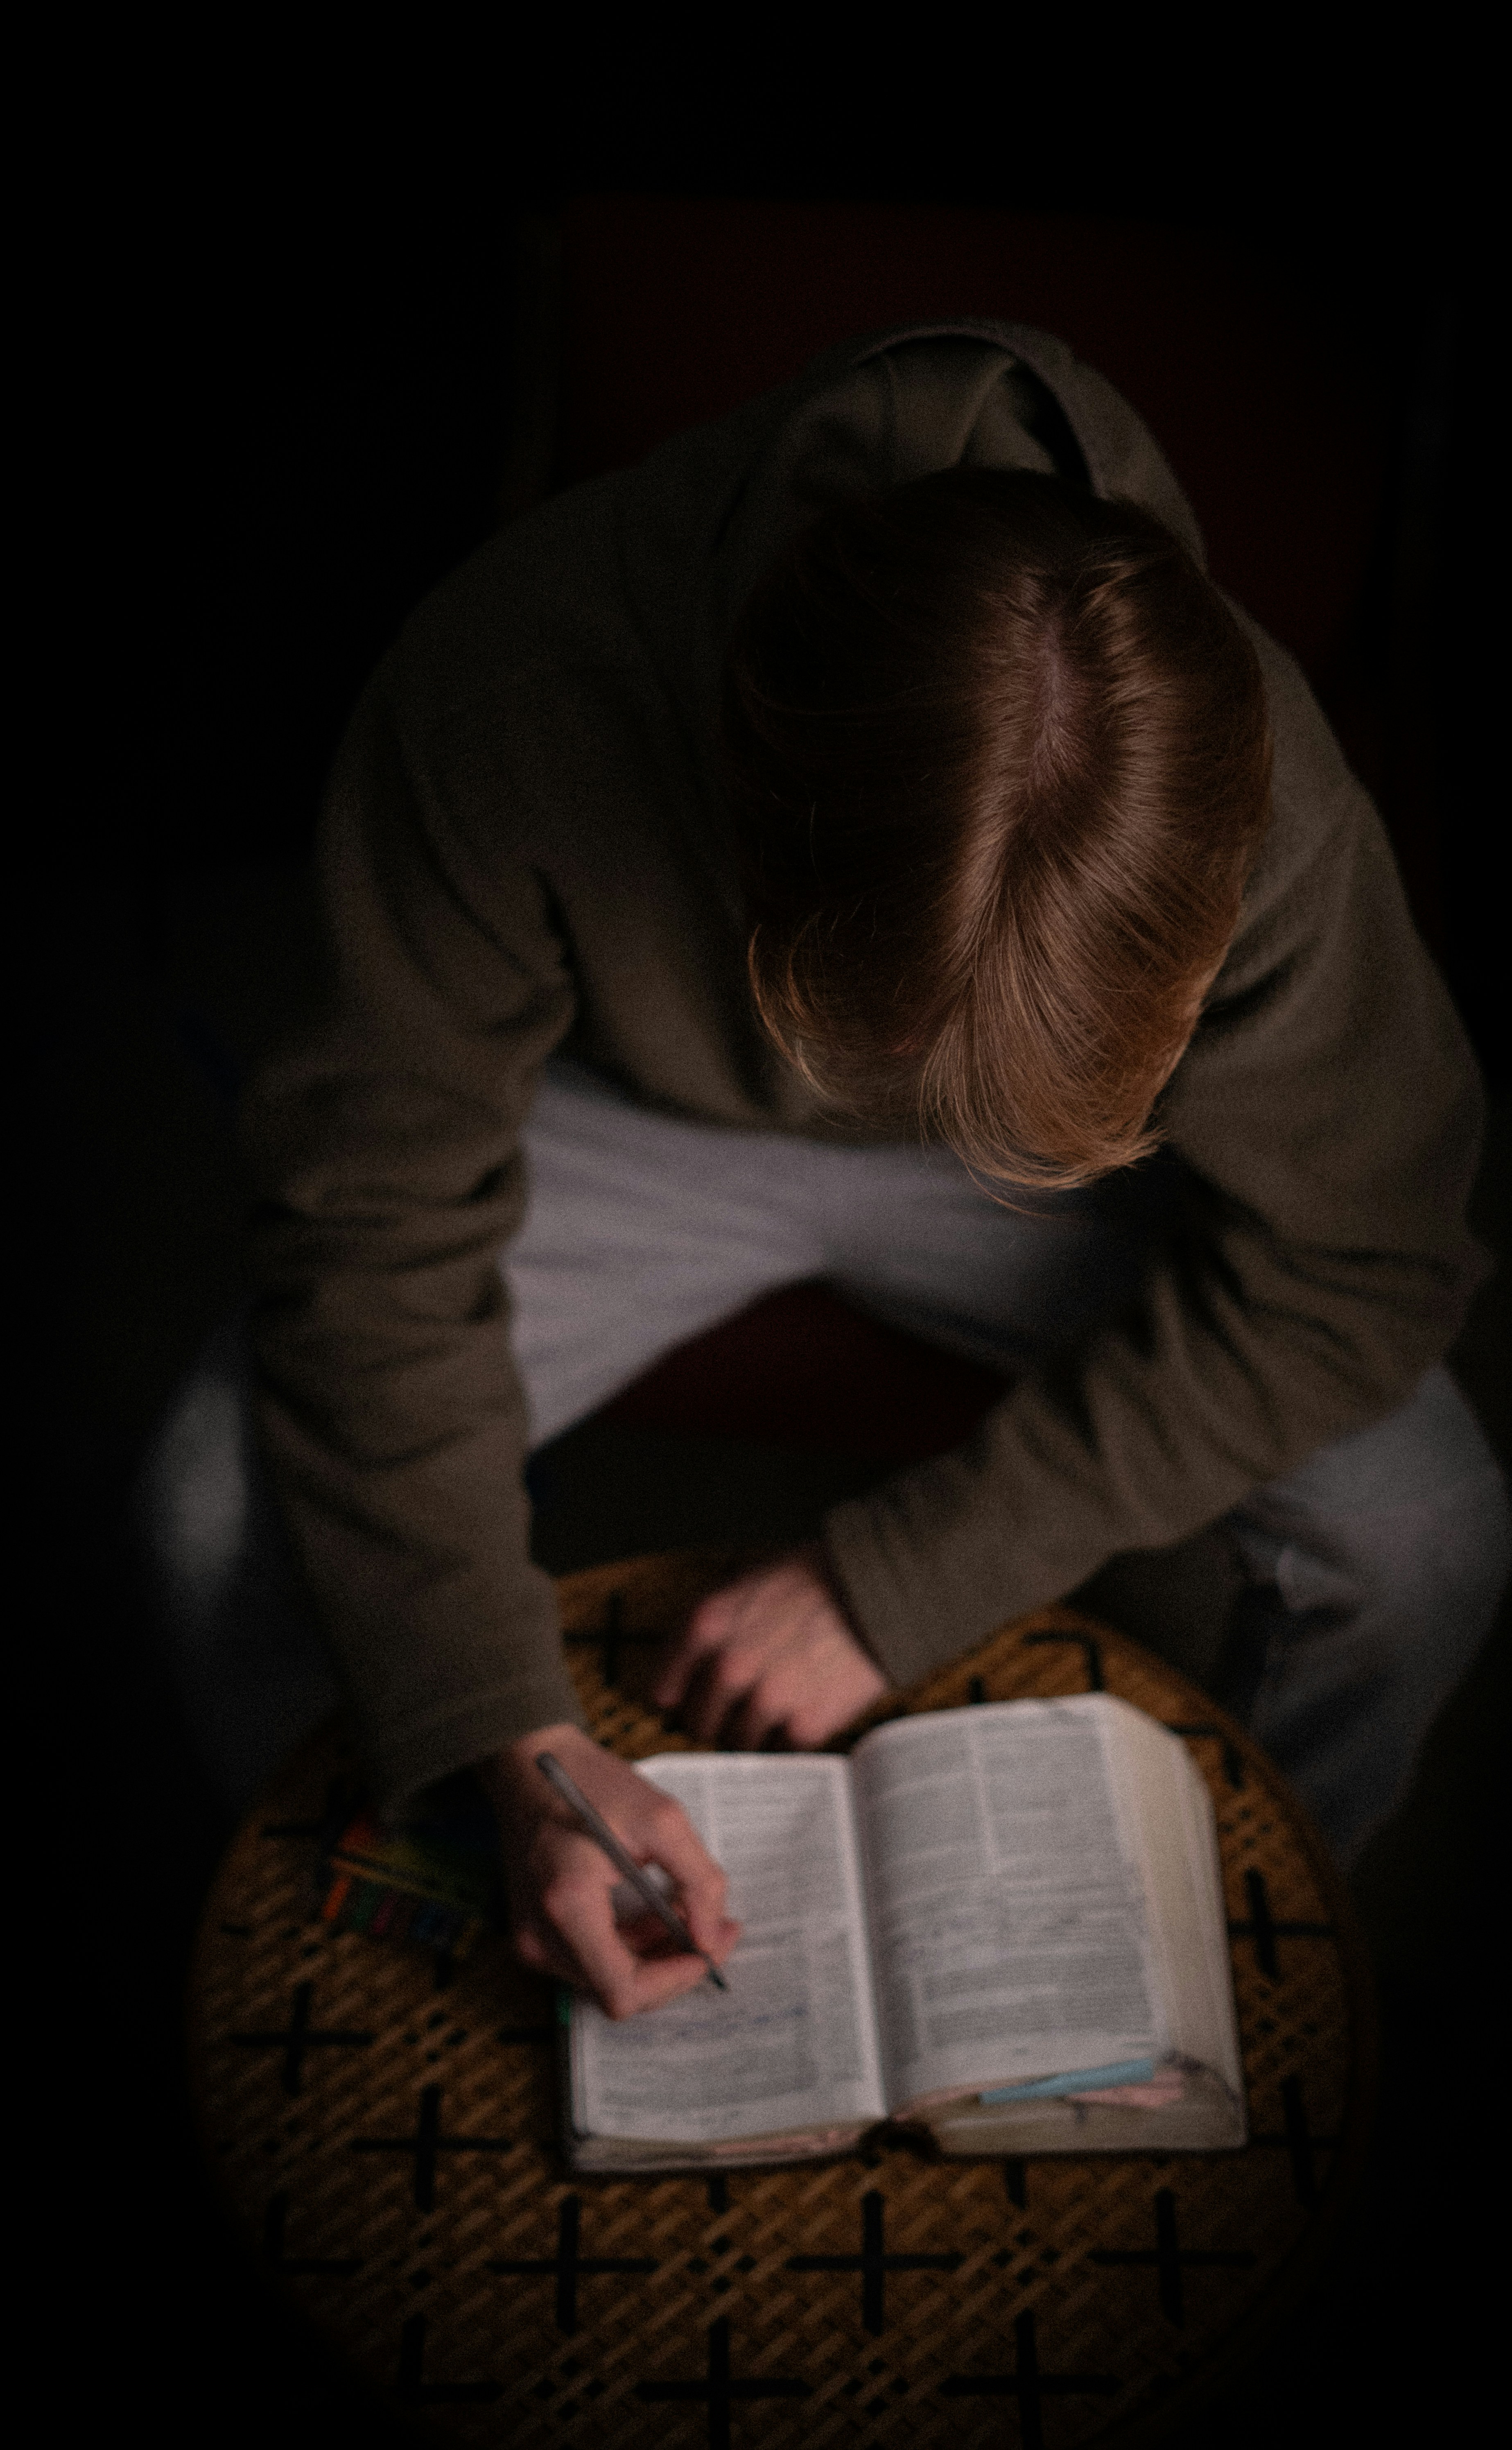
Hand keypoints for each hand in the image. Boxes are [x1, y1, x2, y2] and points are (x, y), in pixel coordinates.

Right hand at [480, 1725, 740, 2018]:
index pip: (623, 1990)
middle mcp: (541, 1935)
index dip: (674, 1979)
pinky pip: (592, 1960)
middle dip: (674, 1965)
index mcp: (567, 1905)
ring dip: (655, 1955)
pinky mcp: (534, 1931)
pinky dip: (630, 1944)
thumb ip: (699, 1882)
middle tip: (718, 1928)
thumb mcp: (663, 1819)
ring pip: (608, 1978)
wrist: (529, 1764)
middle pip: (619, 1989)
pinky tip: (653, 1910)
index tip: (709, 1947)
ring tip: (686, 1910)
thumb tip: (712, 1939)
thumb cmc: (592, 1784)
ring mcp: (532, 1938)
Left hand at [650, 1544, 888, 1748]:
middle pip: (699, 1722)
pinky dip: (789, 1738)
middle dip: (714, 1720)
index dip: (673, 1698)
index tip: (679, 1704)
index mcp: (708, 1626)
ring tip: (775, 1712)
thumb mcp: (748, 1583)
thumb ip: (714, 1625)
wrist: (879, 1591)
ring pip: (738, 1742)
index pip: (664, 1685)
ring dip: (751, 1734)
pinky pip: (781, 1750)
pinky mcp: (805, 1725)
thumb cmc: (815, 1579)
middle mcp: (730, 1666)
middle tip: (732, 1713)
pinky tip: (803, 1713)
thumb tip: (690, 1666)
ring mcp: (768, 1699)